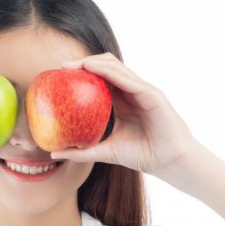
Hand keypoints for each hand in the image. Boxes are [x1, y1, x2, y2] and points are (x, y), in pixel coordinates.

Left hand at [49, 53, 199, 181]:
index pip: (100, 80)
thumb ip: (83, 151)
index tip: (58, 77)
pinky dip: (109, 72)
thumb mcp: (106, 151)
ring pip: (116, 67)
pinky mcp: (151, 93)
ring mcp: (142, 90)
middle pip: (106, 68)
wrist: (169, 162)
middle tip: (62, 68)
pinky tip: (93, 69)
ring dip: (94, 63)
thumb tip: (54, 152)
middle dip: (84, 63)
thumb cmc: (143, 155)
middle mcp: (131, 92)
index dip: (81, 74)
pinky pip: (128, 78)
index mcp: (122, 101)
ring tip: (74, 65)